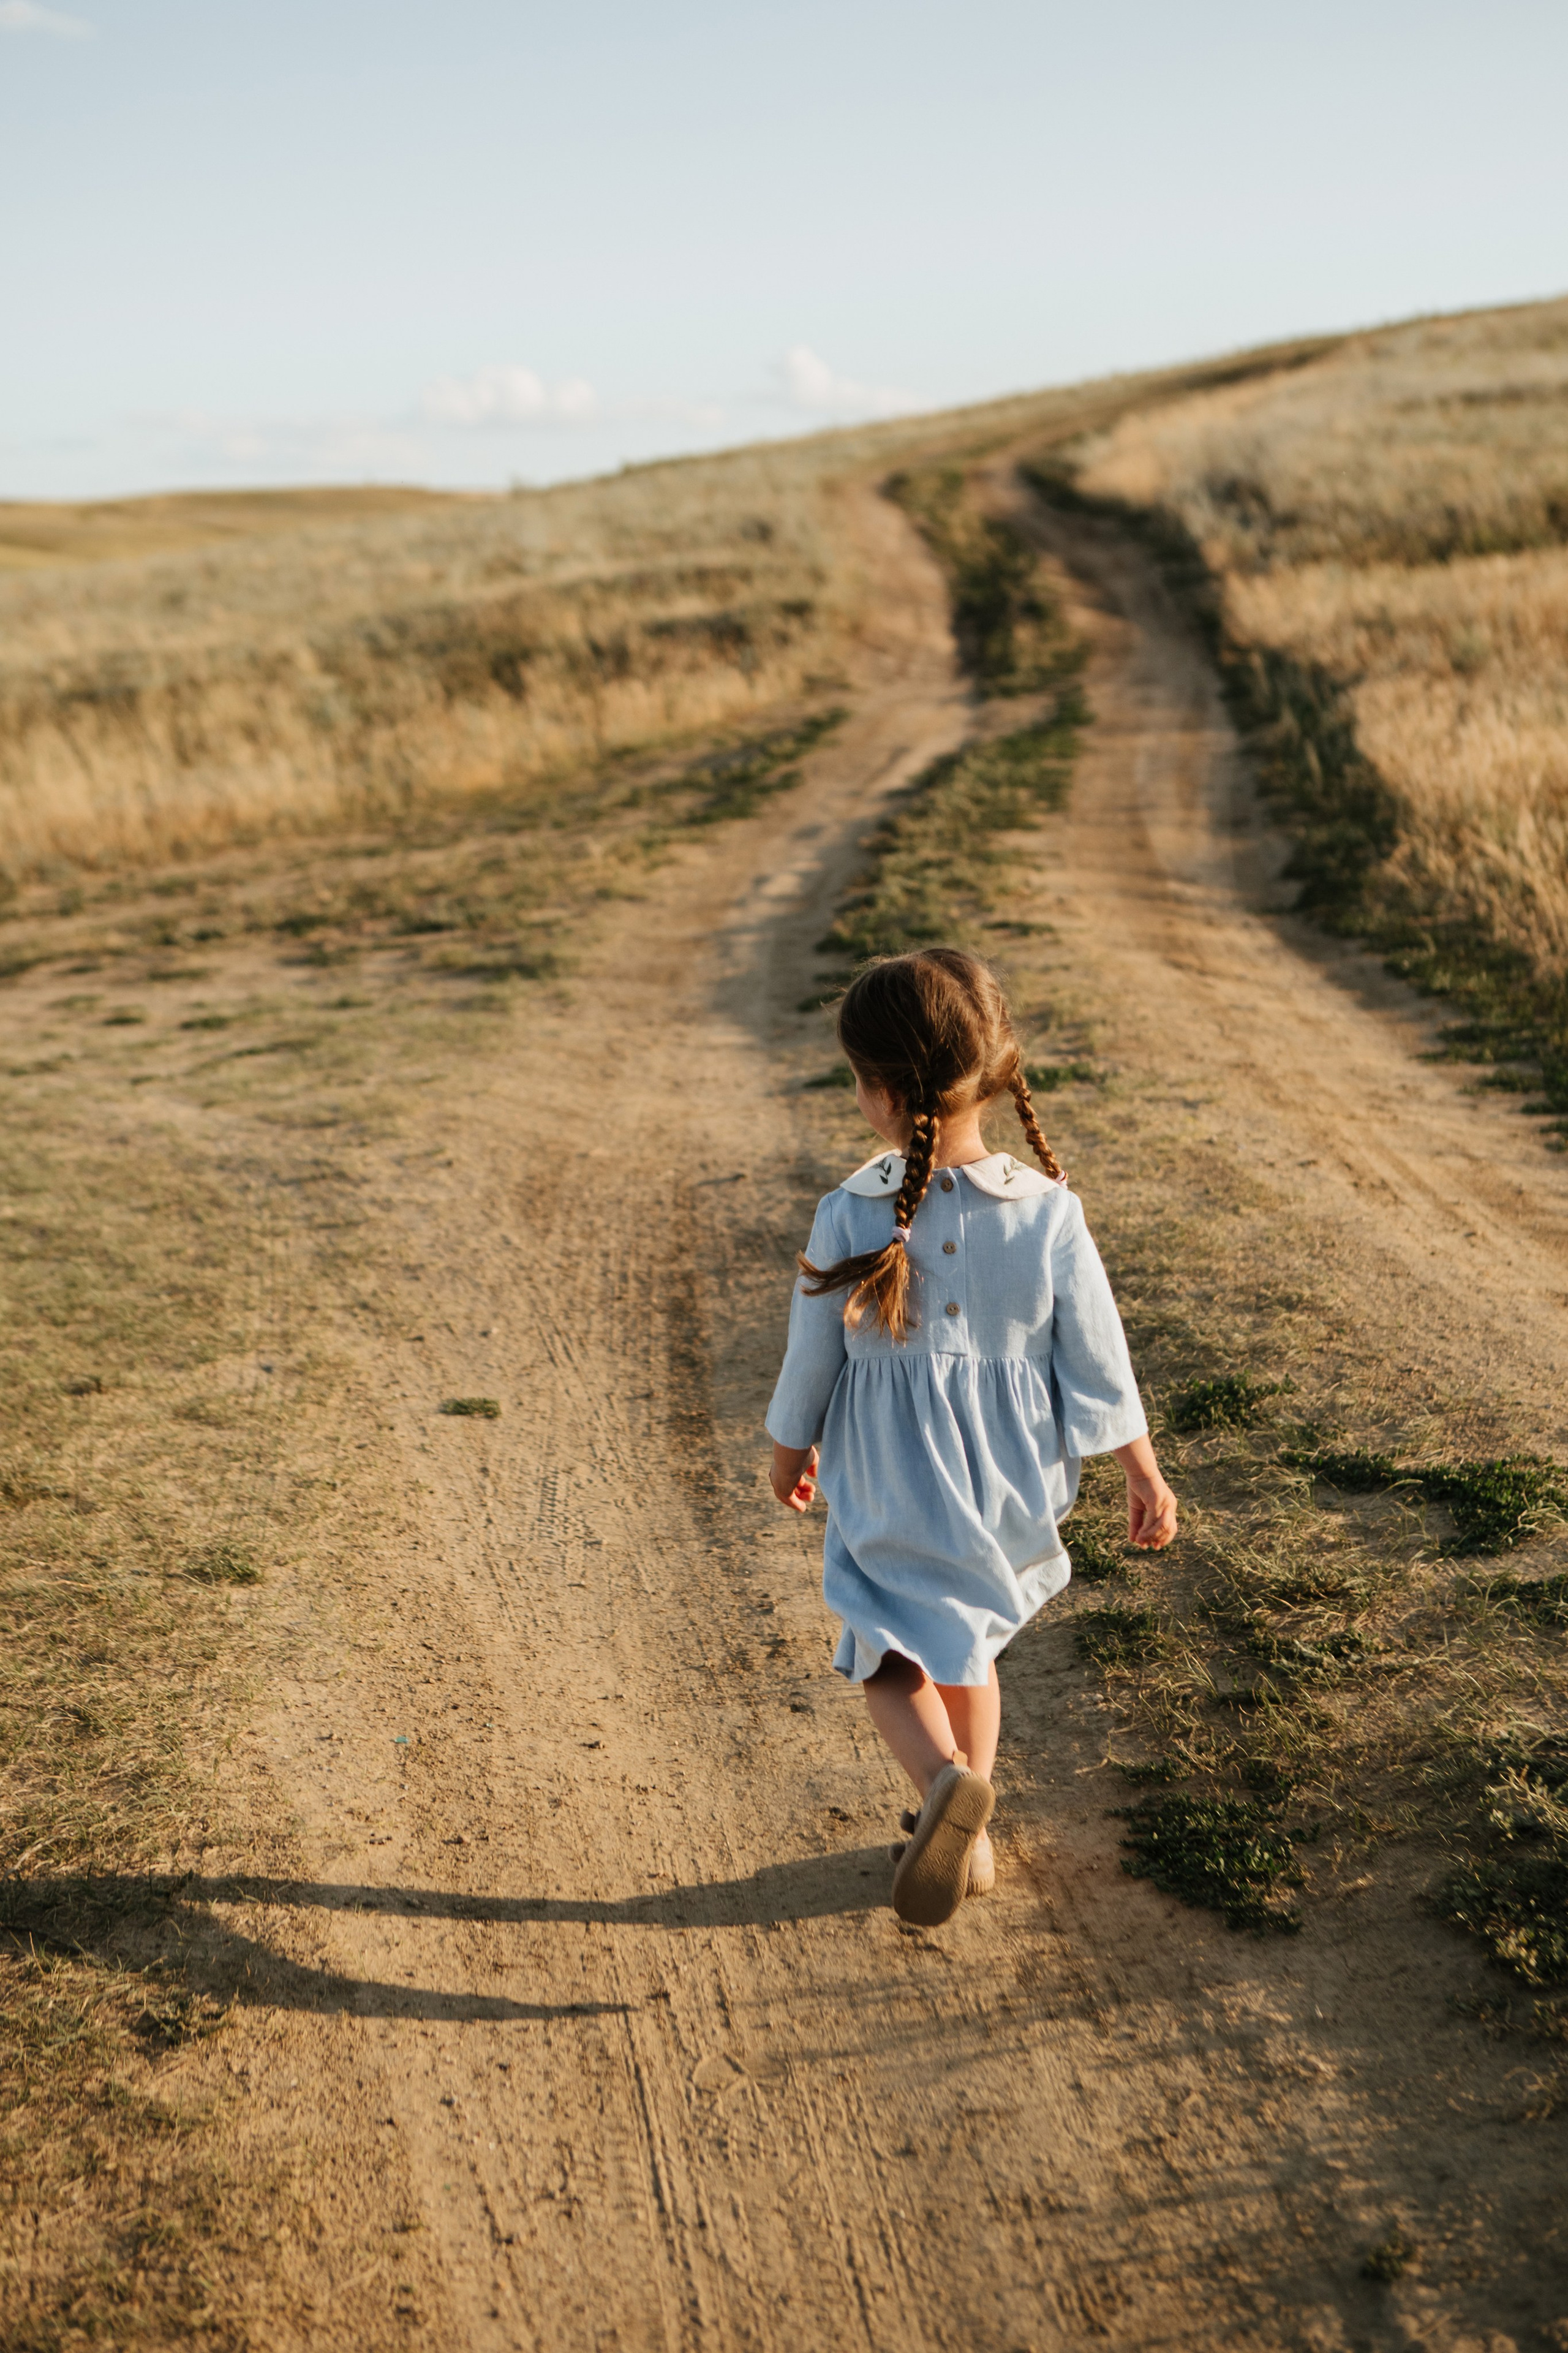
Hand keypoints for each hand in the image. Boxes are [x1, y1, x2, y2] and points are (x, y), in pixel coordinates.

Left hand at [771, 1442, 817, 1511]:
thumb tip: (813, 1475)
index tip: (812, 1487)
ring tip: (811, 1498)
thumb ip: (812, 1467)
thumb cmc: (801, 1452)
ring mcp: (778, 1482)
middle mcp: (778, 1474)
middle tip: (812, 1494)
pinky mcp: (781, 1489)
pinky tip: (803, 1508)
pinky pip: (789, 1499)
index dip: (802, 1483)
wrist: (792, 1452)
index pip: (791, 1477)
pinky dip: (795, 1504)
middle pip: (789, 1487)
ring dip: (800, 1498)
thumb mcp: (809, 1458)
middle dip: (801, 1491)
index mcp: (783, 1465)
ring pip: (788, 1494)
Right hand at [1112, 1433, 1177, 1549]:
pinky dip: (1147, 1530)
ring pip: (1163, 1527)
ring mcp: (1166, 1503)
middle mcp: (1170, 1505)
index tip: (1153, 1547)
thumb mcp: (1136, 1508)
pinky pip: (1154, 1520)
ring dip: (1151, 1537)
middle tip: (1144, 1546)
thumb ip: (1136, 1524)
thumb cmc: (1138, 1486)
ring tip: (1140, 1542)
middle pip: (1169, 1530)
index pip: (1171, 1527)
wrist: (1138, 1469)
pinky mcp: (1158, 1500)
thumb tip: (1132, 1540)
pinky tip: (1139, 1535)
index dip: (1164, 1539)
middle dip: (1156, 1540)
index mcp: (1168, 1506)